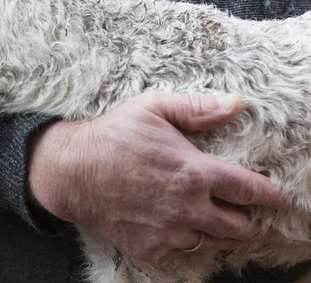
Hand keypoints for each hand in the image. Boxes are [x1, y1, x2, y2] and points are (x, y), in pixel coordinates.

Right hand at [27, 92, 290, 261]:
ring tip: (231, 230)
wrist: (70, 171)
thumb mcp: (152, 108)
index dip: (272, 196)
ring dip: (227, 236)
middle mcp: (187, 207)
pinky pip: (184, 250)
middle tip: (255, 219)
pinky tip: (187, 230)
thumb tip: (235, 103)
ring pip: (215, 243)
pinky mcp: (151, 247)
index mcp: (194, 172)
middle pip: (241, 226)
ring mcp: (169, 231)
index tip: (282, 199)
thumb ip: (196, 107)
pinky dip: (191, 241)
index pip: (249, 190)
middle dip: (254, 223)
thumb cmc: (111, 136)